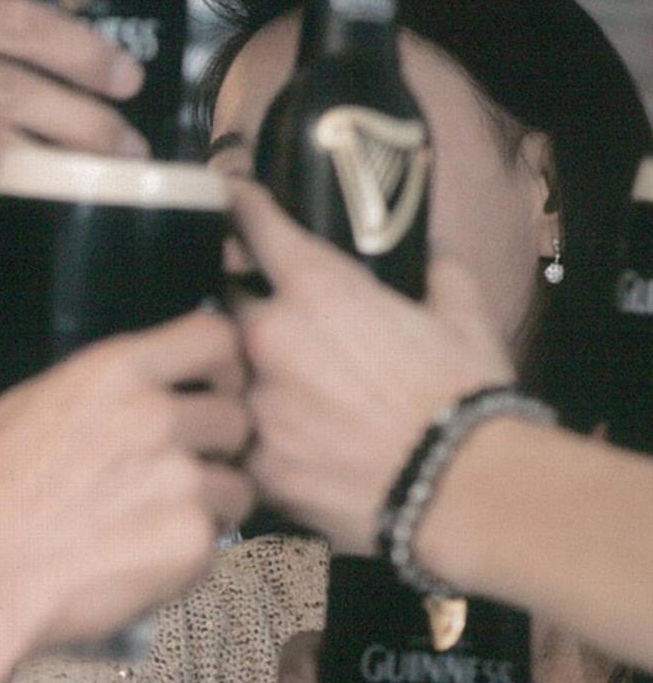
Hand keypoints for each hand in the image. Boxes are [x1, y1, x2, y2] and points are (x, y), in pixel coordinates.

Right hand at [0, 306, 253, 682]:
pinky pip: (214, 548)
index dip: (221, 363)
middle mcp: (155, 419)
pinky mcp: (187, 545)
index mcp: (110, 373)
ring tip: (161, 526)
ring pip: (236, 486)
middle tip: (181, 471)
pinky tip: (142, 565)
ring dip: (208, 506)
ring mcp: (178, 483)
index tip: (210, 385)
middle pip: (236, 417)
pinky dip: (187, 562)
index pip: (216, 338)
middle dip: (216, 447)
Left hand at [231, 181, 516, 552]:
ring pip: (223, 378)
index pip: (252, 224)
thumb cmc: (462, 396)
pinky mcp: (255, 466)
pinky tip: (280, 449)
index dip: (237, 202)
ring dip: (239, 379)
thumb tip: (427, 250)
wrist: (461, 486)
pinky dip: (252, 443)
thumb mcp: (460, 311)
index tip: (229, 195)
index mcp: (316, 287)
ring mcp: (255, 405)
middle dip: (236, 304)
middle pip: (220, 303)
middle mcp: (270, 338)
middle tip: (257, 317)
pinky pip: (238, 444)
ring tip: (271, 395)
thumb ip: (433, 268)